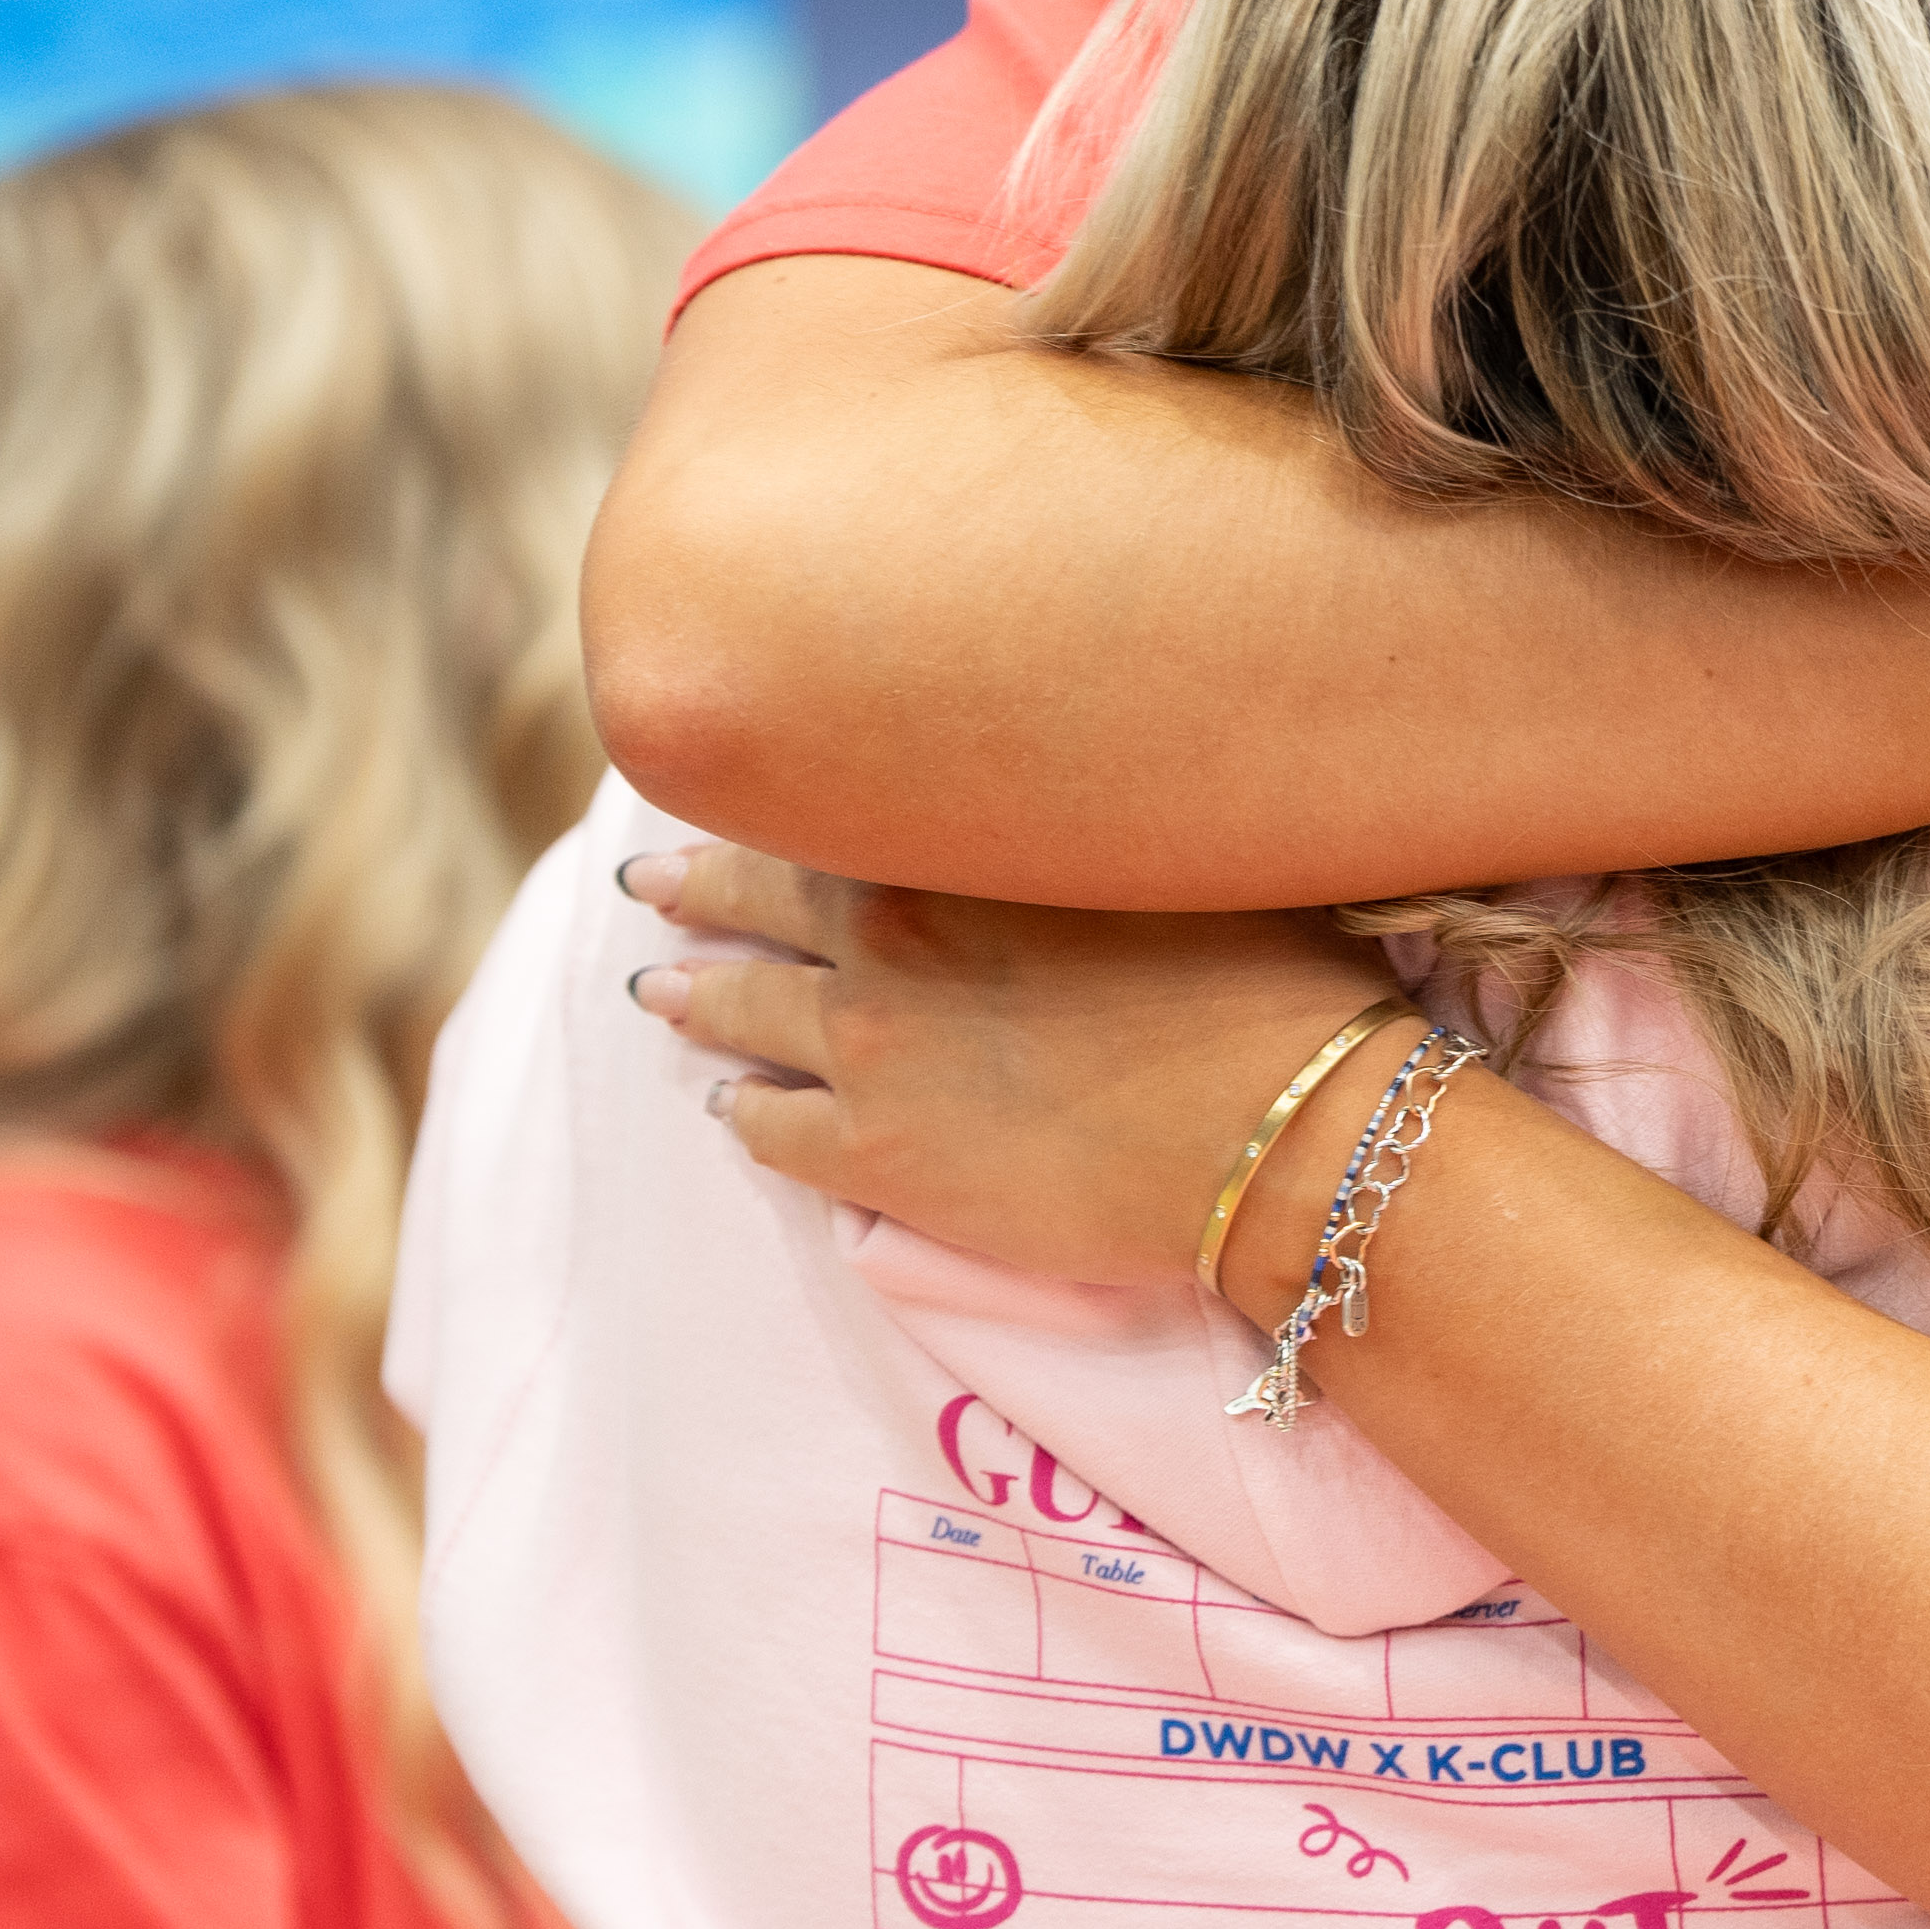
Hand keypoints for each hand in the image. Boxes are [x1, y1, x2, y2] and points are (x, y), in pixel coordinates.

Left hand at [623, 847, 1391, 1295]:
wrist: (1279, 1127)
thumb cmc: (1267, 978)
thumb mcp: (1181, 845)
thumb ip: (1094, 813)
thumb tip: (1089, 770)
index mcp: (961, 845)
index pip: (831, 808)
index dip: (778, 801)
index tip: (747, 790)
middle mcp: (890, 934)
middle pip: (756, 901)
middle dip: (696, 891)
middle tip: (650, 884)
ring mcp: (871, 1049)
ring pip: (743, 1013)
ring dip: (697, 999)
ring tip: (663, 992)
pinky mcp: (876, 1157)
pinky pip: (770, 1129)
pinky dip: (743, 1113)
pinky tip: (733, 1109)